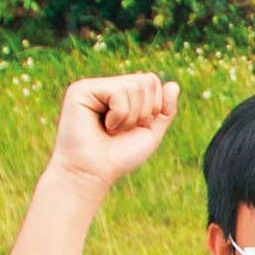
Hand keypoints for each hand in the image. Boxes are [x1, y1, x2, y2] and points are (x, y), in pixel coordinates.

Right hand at [49, 71, 177, 190]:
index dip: (154, 107)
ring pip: (134, 86)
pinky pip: (118, 92)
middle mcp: (104, 86)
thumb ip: (164, 110)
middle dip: (144, 112)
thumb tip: (174, 84)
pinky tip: (104, 126)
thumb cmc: (118, 157)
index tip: (135, 127)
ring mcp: (91, 86)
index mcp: (118, 93)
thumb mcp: (150, 133)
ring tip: (111, 130)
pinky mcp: (80, 90)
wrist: (93, 174)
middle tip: (122, 130)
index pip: (151, 81)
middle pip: (146, 80)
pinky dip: (119, 115)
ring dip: (130, 117)